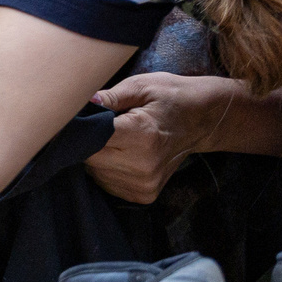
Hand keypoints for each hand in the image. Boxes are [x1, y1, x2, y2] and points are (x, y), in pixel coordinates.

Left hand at [85, 72, 253, 203]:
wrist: (202, 121)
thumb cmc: (169, 97)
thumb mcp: (141, 86)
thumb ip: (109, 96)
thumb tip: (80, 102)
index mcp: (141, 135)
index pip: (91, 139)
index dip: (80, 128)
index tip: (79, 117)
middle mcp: (143, 166)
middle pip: (89, 158)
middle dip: (88, 141)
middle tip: (103, 124)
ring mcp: (144, 184)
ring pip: (95, 172)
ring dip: (97, 156)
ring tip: (117, 139)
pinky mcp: (144, 195)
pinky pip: (106, 183)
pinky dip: (107, 169)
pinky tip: (122, 153)